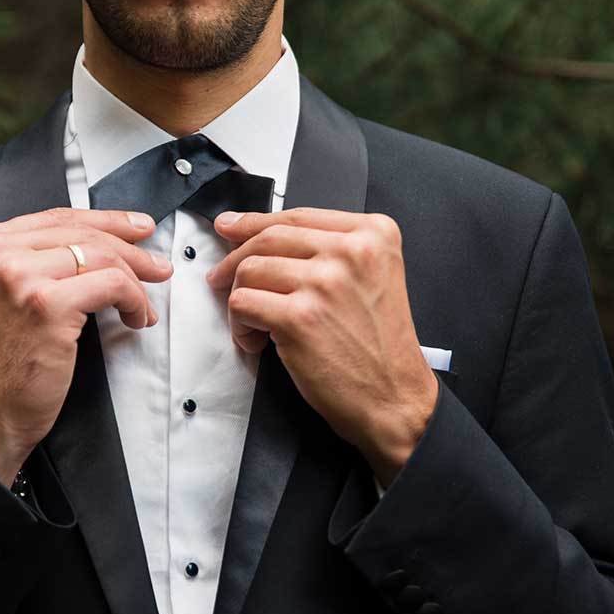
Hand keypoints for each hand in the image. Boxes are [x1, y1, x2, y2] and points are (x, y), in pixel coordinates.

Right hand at [0, 207, 172, 486]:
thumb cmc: (5, 360)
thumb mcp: (6, 294)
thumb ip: (37, 260)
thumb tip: (101, 238)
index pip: (57, 217)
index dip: (106, 220)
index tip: (137, 228)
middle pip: (82, 233)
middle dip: (131, 249)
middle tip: (158, 266)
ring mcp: (18, 276)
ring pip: (102, 256)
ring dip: (135, 282)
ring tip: (144, 305)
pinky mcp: (45, 304)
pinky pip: (112, 285)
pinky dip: (135, 301)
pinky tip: (137, 318)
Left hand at [205, 208, 437, 486]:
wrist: (394, 397)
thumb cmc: (379, 347)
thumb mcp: (371, 278)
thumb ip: (329, 251)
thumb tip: (259, 235)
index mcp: (373, 234)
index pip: (297, 216)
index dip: (254, 221)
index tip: (230, 226)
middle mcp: (351, 251)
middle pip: (268, 239)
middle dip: (234, 260)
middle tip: (219, 278)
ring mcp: (325, 282)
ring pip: (250, 270)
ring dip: (239, 300)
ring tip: (254, 326)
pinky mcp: (300, 317)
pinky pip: (243, 303)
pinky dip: (240, 324)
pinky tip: (256, 341)